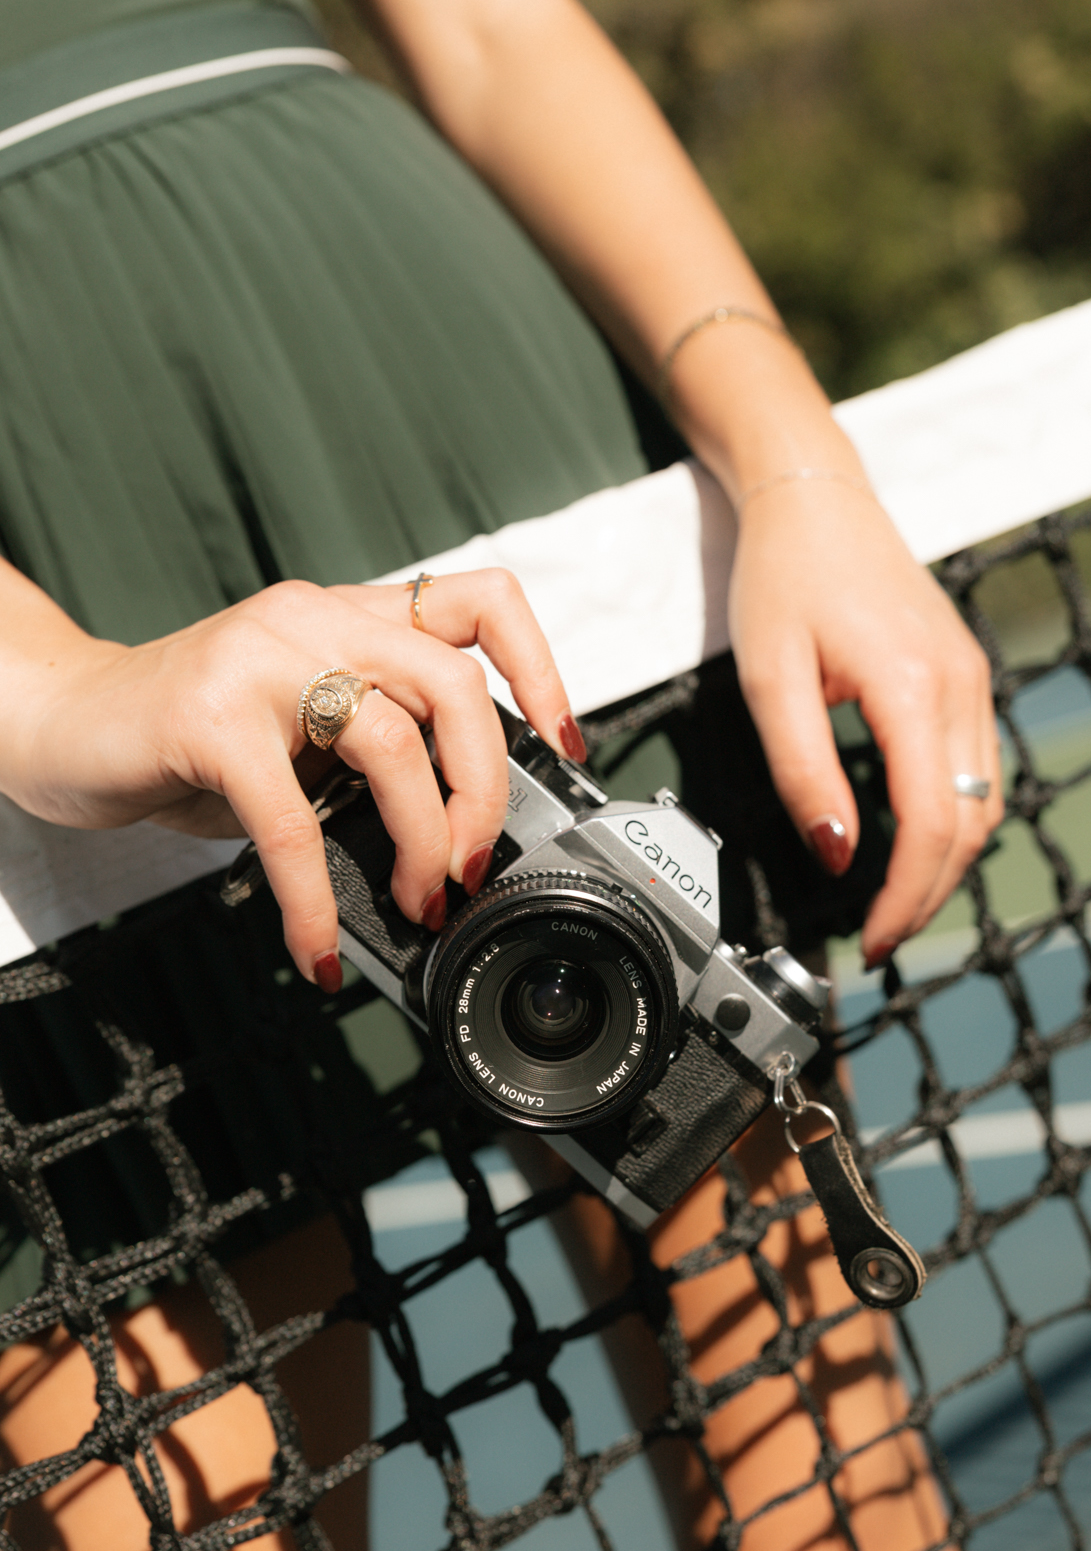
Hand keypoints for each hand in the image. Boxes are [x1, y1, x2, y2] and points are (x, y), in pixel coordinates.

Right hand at [13, 571, 580, 982]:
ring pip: (395, 742)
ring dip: (424, 842)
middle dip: (487, 792)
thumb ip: (371, 760)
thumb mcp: (299, 735)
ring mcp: (262, 658)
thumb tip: (451, 848)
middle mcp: (317, 618)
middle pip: (456, 685)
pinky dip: (313, 900)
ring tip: (417, 903)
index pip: (482, 601)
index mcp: (351, 616)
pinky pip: (292, 821)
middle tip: (474, 865)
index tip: (567, 744)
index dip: (542, 669)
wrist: (63, 720)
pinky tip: (315, 949)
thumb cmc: (188, 737)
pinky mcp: (209, 718)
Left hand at [727, 482, 1002, 966]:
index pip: (933, 824)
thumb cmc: (784, 578)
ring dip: (947, 863)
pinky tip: (915, 842)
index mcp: (913, 688)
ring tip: (895, 903)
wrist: (816, 498)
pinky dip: (955, 820)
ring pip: (985, 804)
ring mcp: (972, 680)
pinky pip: (979, 770)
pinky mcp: (966, 676)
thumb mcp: (769, 680)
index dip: (907, 897)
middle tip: (881, 940)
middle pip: (971, 826)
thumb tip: (836, 854)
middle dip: (929, 895)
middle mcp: (960, 686)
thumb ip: (803, 772)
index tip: (875, 941)